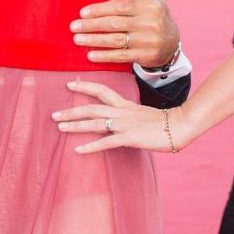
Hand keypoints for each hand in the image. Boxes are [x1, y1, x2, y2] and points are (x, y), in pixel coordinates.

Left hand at [52, 80, 195, 152]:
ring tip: (59, 127)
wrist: (180, 126)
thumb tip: (117, 119)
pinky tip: (77, 150)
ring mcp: (124, 125)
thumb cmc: (163, 122)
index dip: (84, 86)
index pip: (101, 90)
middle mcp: (121, 112)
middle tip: (54, 114)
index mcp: (124, 104)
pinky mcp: (129, 138)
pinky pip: (106, 142)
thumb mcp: (141, 113)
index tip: (68, 83)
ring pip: (94, 123)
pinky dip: (90, 146)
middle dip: (71, 111)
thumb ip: (128, 114)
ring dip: (75, 125)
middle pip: (91, 107)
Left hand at [70, 0, 178, 67]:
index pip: (120, 7)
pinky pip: (122, 56)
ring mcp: (148, 41)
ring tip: (77, 39)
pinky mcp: (145, 56)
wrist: (172, 43)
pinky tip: (90, 55)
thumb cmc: (157, 15)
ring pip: (116, 41)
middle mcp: (150, 24)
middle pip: (115, 24)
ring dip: (94, 41)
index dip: (100, 10)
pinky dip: (105, 56)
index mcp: (150, 7)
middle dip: (92, 25)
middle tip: (73, 26)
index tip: (82, 12)